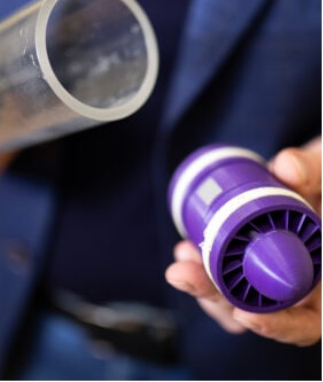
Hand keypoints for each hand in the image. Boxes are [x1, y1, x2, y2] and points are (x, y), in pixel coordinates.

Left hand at [166, 137, 321, 345]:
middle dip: (216, 296)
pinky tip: (186, 248)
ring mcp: (269, 275)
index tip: (244, 313)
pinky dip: (201, 268)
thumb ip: (315, 169)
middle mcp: (300, 284)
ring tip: (183, 254)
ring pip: (234, 299)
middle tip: (184, 274)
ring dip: (203, 284)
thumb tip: (287, 167)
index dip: (279, 326)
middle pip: (257, 311)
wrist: (314, 171)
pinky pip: (221, 278)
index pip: (308, 323)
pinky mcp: (244, 261)